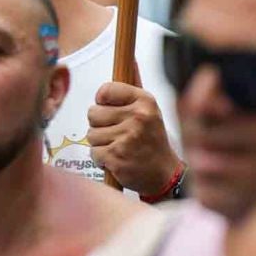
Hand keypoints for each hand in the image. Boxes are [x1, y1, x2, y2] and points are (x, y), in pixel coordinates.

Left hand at [86, 82, 179, 197]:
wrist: (163, 172)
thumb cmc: (152, 141)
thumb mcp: (148, 111)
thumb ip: (127, 97)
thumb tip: (111, 82)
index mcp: (144, 102)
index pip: (106, 90)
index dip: (102, 101)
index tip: (107, 108)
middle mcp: (137, 117)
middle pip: (93, 113)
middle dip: (99, 124)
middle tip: (114, 132)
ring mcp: (126, 137)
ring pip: (91, 134)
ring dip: (100, 143)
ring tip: (117, 146)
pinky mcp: (116, 156)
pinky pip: (94, 152)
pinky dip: (101, 158)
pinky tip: (116, 158)